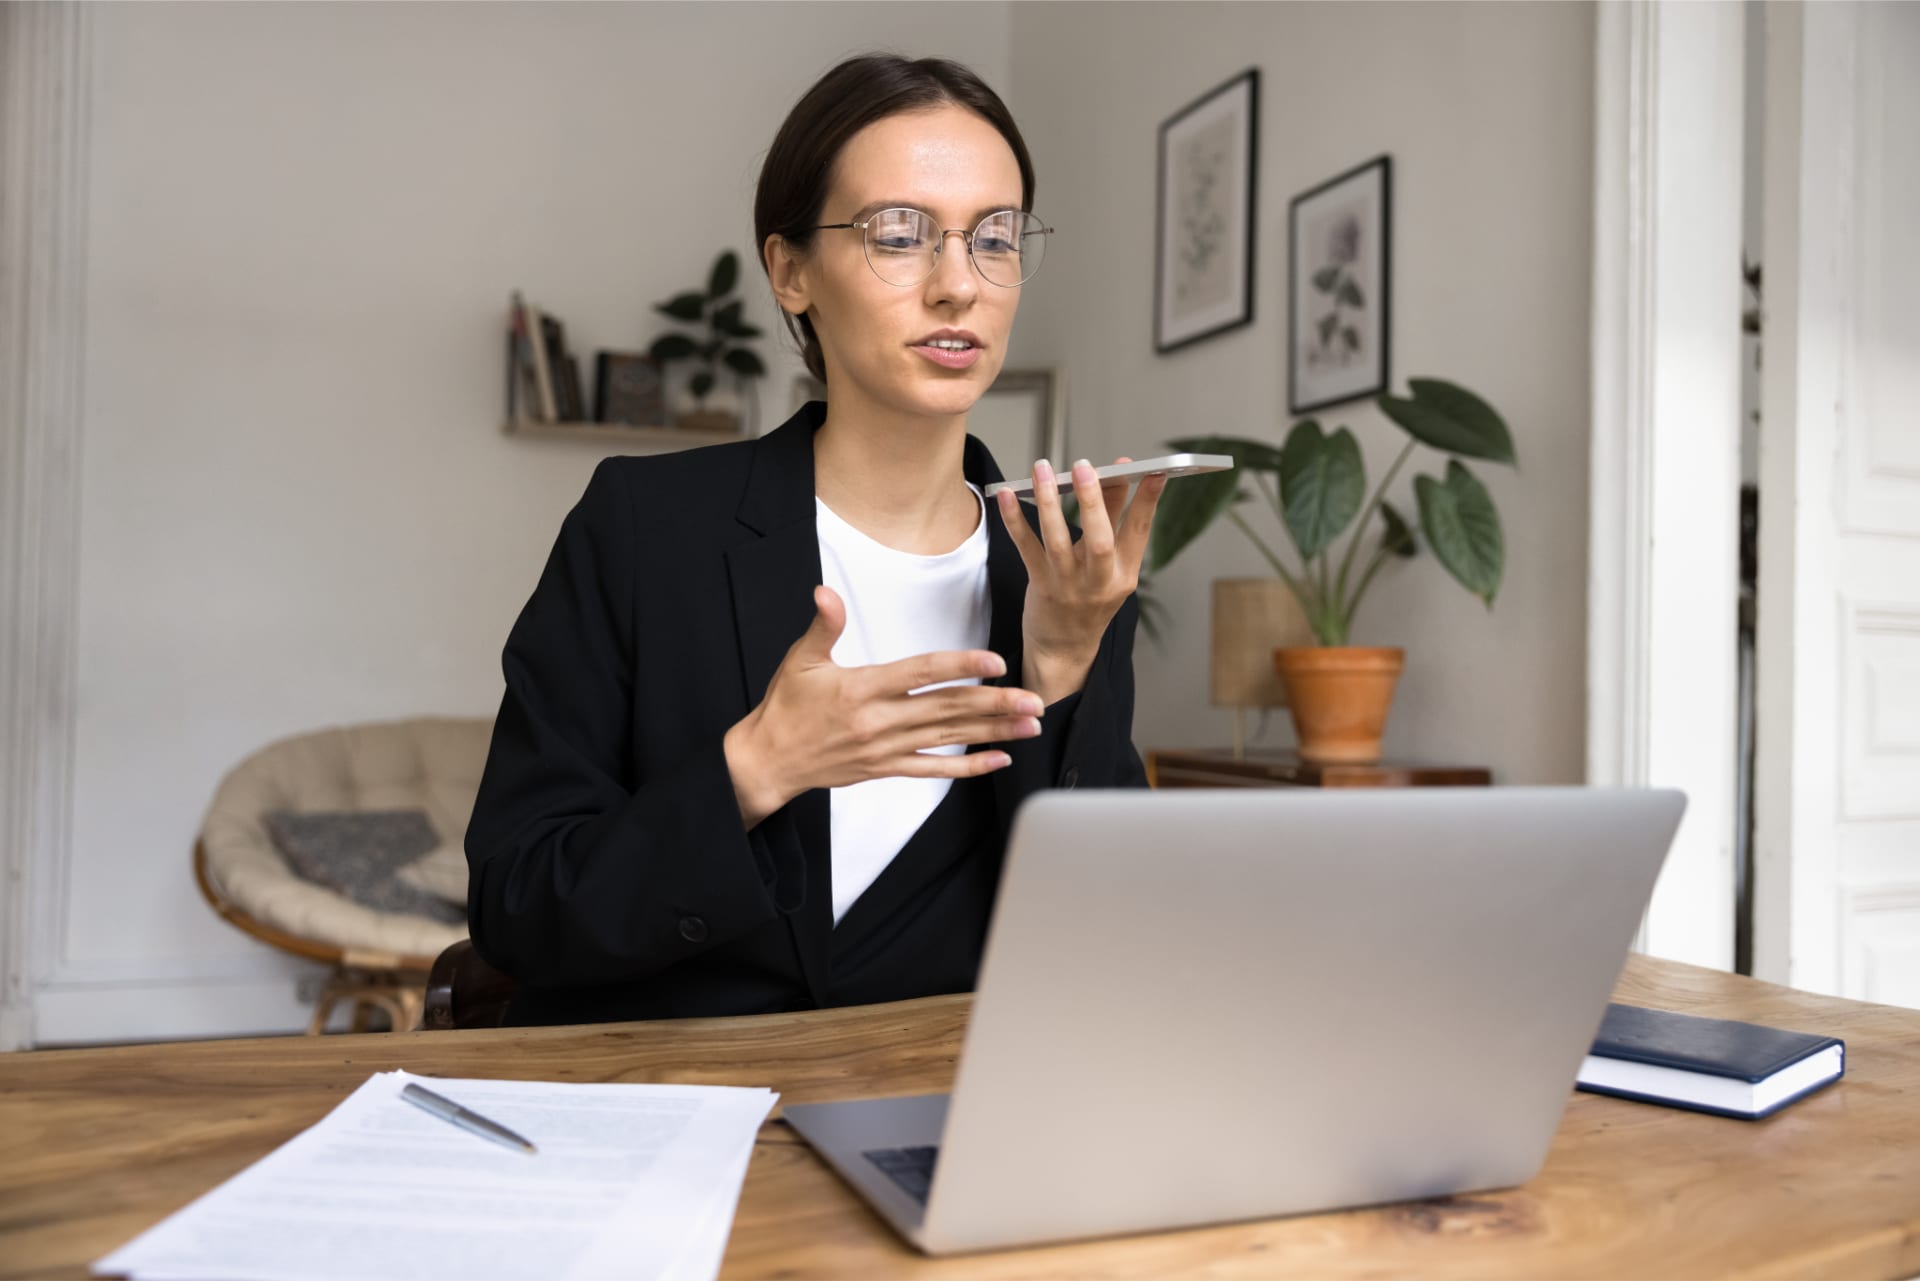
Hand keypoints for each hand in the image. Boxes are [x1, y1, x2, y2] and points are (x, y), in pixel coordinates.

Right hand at [722, 585, 1046, 828]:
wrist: (769, 760)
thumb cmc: (787, 707)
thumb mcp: (799, 660)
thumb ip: (823, 626)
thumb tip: (826, 593)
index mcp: (861, 688)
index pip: (921, 673)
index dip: (960, 666)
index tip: (996, 663)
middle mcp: (879, 720)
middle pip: (946, 709)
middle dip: (994, 704)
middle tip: (1033, 699)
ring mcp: (886, 748)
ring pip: (948, 738)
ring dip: (992, 732)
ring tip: (1029, 725)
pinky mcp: (886, 768)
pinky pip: (933, 769)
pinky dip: (966, 766)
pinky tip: (998, 759)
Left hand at [994, 456, 1166, 702]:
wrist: (1064, 649)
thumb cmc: (1089, 600)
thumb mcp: (1111, 568)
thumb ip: (1112, 522)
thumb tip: (1117, 475)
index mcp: (1125, 573)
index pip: (1140, 532)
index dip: (1148, 501)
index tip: (1153, 471)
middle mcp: (1100, 581)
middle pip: (1100, 539)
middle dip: (1093, 501)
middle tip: (1085, 467)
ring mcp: (1069, 586)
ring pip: (1058, 541)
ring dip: (1049, 502)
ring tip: (1043, 470)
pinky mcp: (1041, 587)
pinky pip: (1027, 548)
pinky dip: (1015, 520)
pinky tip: (1007, 495)